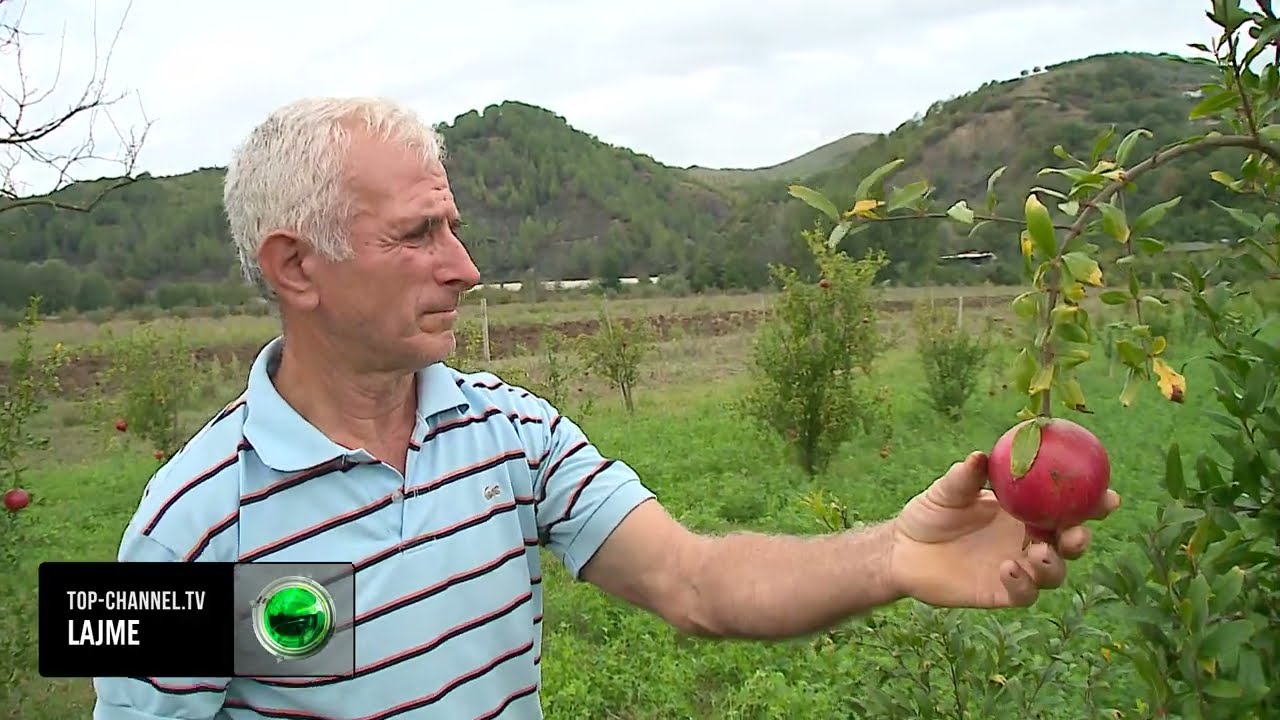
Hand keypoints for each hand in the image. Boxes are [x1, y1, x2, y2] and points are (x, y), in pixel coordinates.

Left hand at [888, 450, 1120, 608]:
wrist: (904, 549)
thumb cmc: (930, 512)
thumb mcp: (947, 491)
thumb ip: (965, 477)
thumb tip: (980, 456)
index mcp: (1026, 510)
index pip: (1067, 507)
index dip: (1093, 504)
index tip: (1107, 496)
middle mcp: (1028, 539)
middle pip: (1069, 544)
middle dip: (1081, 539)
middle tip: (1076, 532)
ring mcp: (1019, 567)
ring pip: (1053, 573)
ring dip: (1053, 564)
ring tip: (1037, 552)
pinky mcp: (1002, 593)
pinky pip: (1024, 594)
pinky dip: (1023, 583)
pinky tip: (1008, 568)